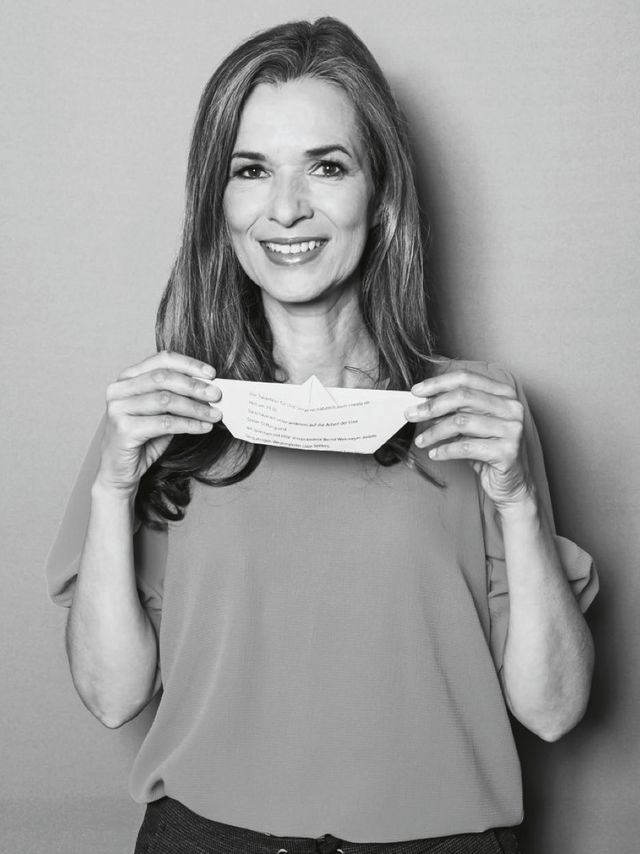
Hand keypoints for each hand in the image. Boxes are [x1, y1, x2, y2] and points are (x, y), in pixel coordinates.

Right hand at [97, 351, 221, 494]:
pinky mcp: (123, 429)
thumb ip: (178, 397)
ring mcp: (118, 409)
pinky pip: (164, 423)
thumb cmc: (142, 440)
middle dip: (195, 386)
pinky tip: (203, 427)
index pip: (161, 360)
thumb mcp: (161, 413)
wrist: (119, 472)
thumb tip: (209, 390)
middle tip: (217, 395)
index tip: (211, 374)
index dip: (189, 364)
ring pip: (165, 400)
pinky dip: (188, 424)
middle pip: (164, 377)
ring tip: (214, 415)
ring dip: (195, 407)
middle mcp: (119, 389)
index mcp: (127, 378)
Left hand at [405, 369, 533, 510]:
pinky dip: (445, 450)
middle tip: (410, 415)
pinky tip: (435, 454)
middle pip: (462, 397)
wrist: (511, 484)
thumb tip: (422, 402)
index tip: (415, 392)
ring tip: (421, 441)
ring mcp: (512, 429)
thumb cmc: (488, 450)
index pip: (466, 379)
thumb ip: (454, 409)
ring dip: (434, 432)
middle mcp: (512, 407)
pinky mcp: (508, 452)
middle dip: (431, 406)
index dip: (438, 383)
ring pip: (461, 422)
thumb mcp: (471, 425)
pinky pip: (466, 447)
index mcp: (504, 393)